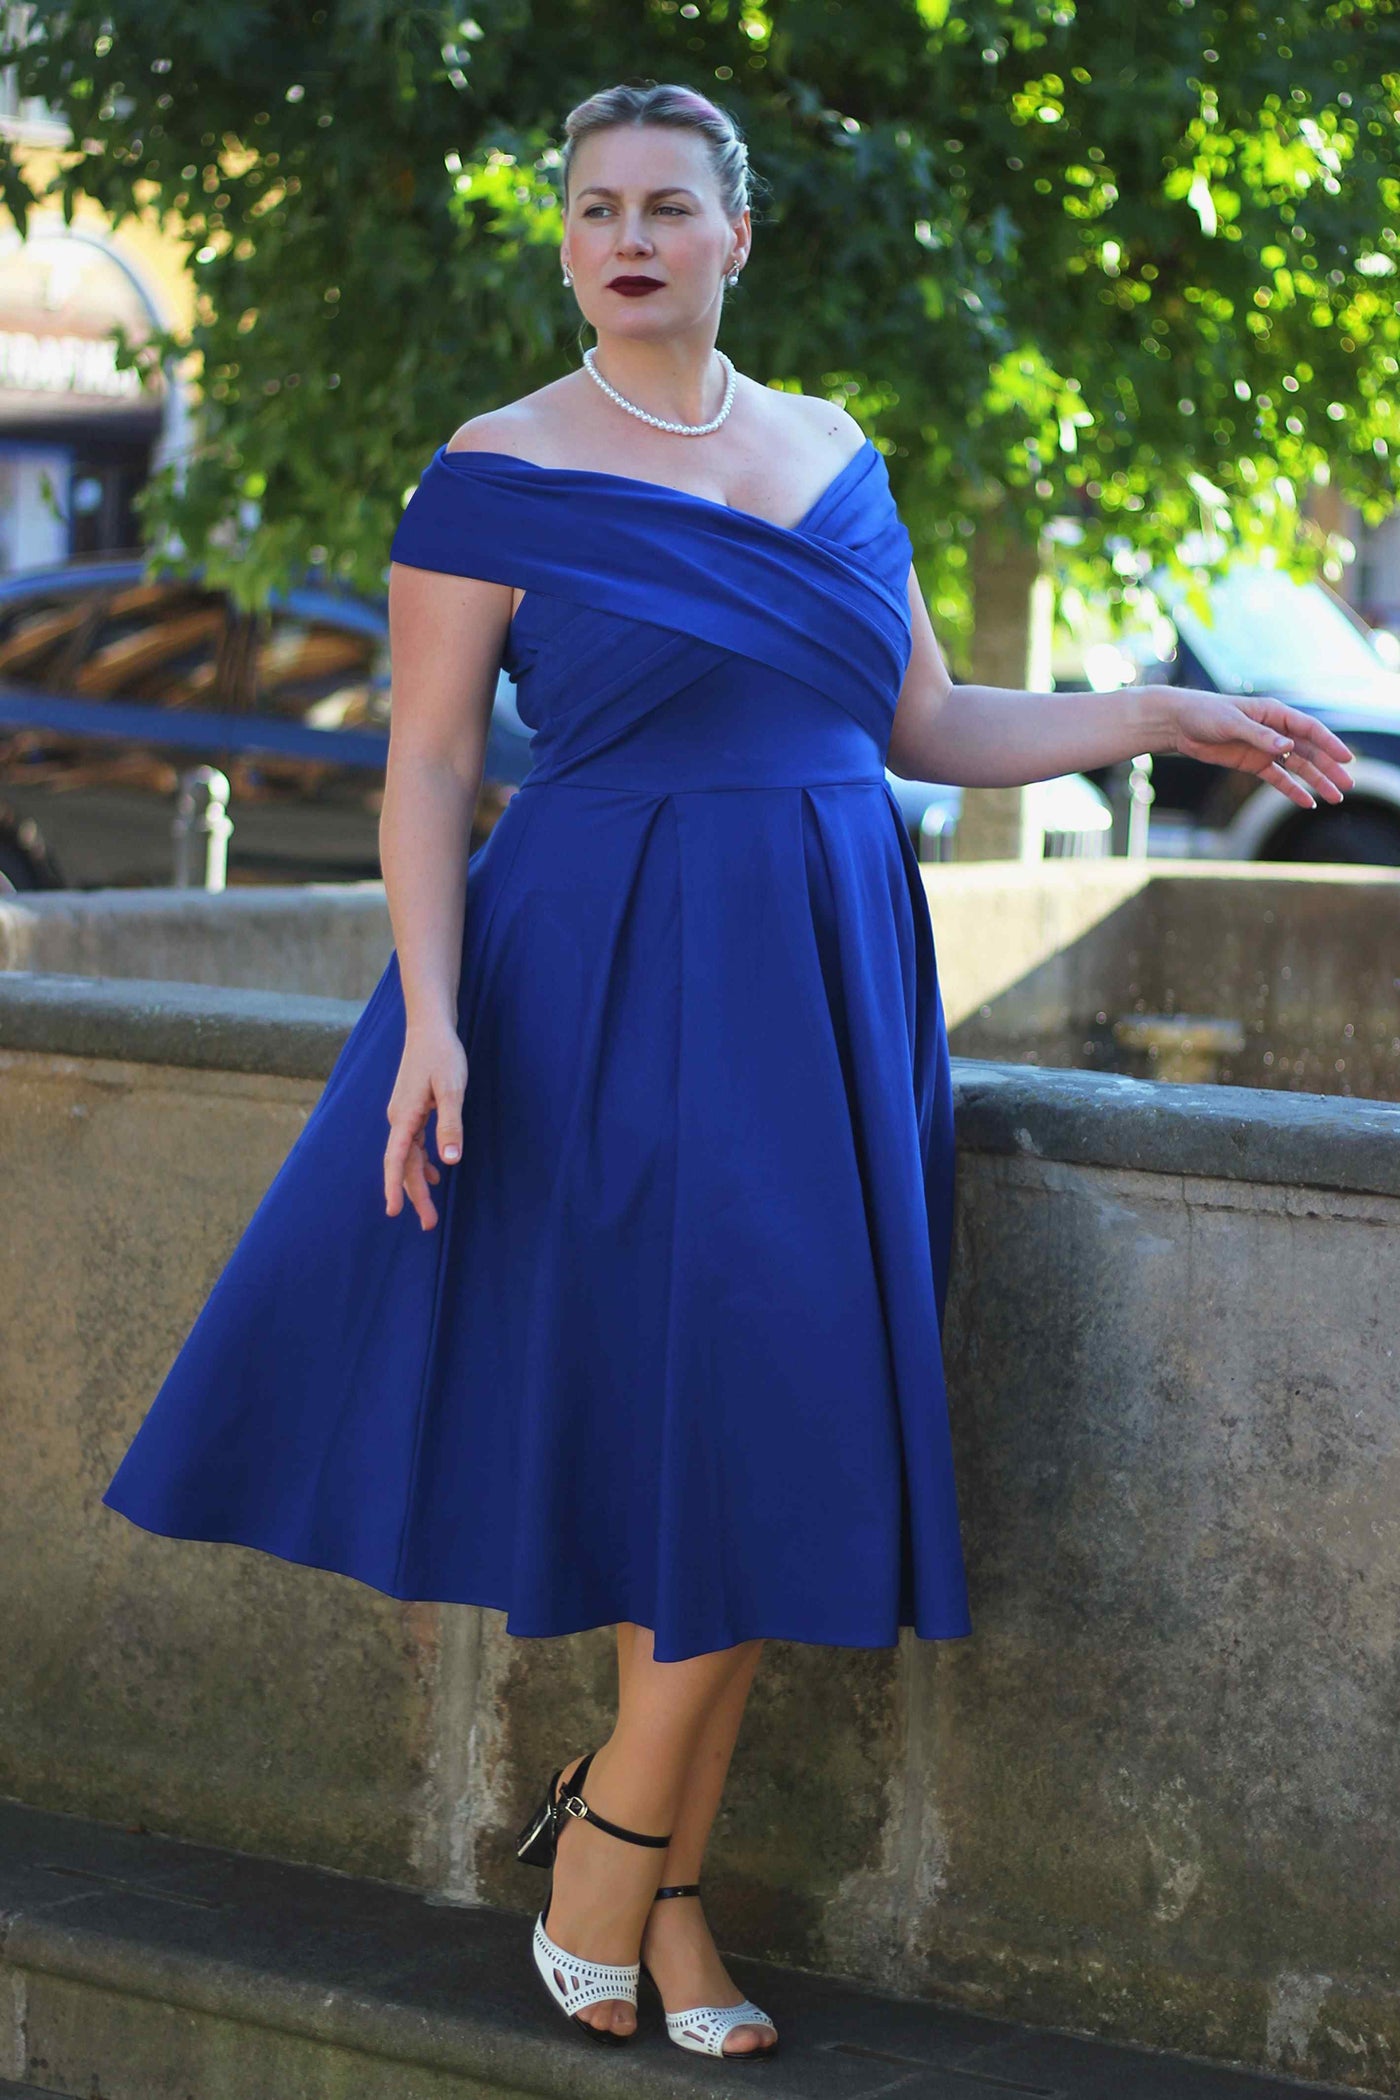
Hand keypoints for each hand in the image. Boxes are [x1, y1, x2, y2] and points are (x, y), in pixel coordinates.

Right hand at [384, 1017, 468, 1229]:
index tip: (394, 1211)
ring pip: (408, 1157)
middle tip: (429, 1225)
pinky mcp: (411, 1110)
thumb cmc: (442, 1054)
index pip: (397, 1159)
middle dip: (415, 1195)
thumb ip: (450, 1125)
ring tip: (429, 1212)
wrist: (429, 1027)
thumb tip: (450, 1161)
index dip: (396, 1186)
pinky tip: (435, 1173)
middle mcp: (399, 1119)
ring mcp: (403, 1115)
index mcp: (405, 1116)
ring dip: (418, 1183)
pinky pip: (412, 1145)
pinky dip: (422, 1163)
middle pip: (404, 1165)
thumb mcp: (451, 1088)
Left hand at [1165, 686, 1354, 809]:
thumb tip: (1287, 747)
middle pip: (1309, 751)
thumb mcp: (1232, 722)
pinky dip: (1292, 790)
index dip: (1330, 744)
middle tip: (1348, 785)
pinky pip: (1277, 778)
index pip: (1309, 729)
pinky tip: (1308, 802)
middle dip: (1329, 768)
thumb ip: (1259, 736)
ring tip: (1335, 797)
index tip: (1346, 759)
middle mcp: (1275, 731)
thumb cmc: (1205, 714)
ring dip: (1316, 781)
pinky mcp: (1252, 762)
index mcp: (1274, 714)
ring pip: (1298, 767)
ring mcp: (1265, 748)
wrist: (1179, 724)